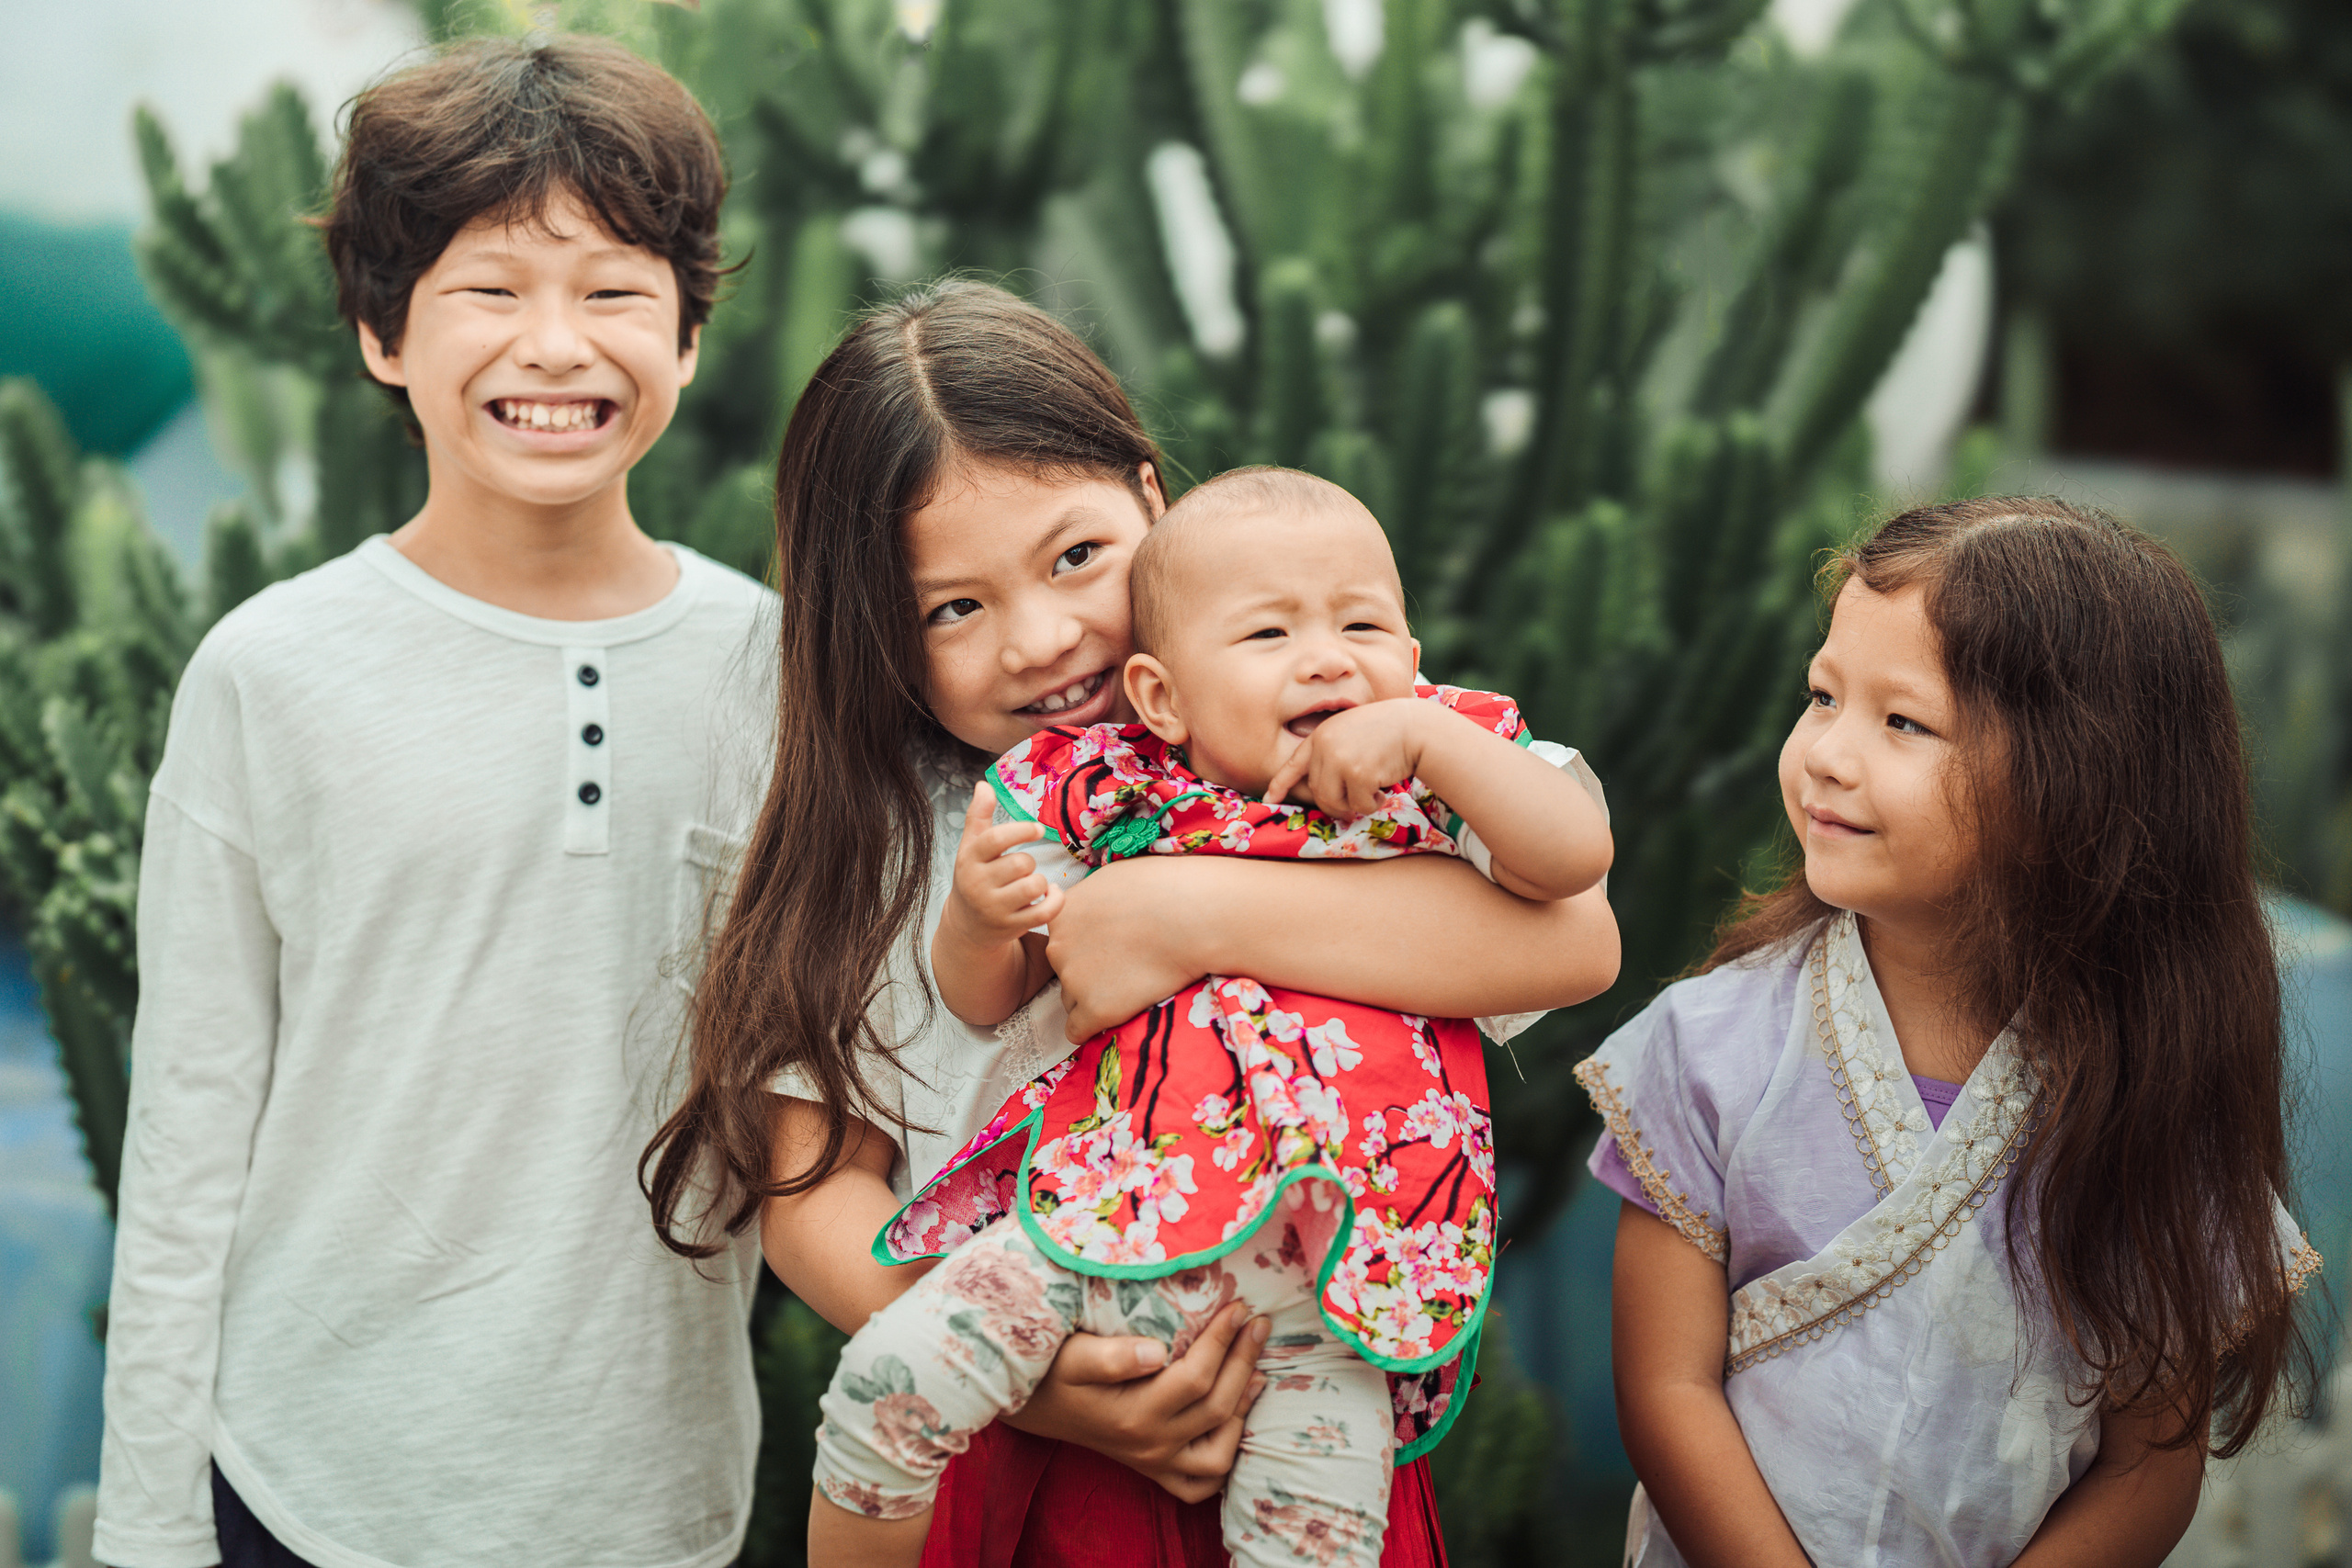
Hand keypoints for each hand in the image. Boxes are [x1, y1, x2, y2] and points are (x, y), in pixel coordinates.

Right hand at [941, 780, 1062, 945]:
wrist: (968, 926)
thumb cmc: (975, 876)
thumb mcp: (971, 847)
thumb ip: (978, 815)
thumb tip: (984, 785)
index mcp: (969, 860)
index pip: (994, 840)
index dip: (1020, 831)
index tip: (1037, 829)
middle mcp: (978, 885)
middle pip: (1021, 863)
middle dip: (1029, 862)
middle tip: (1023, 868)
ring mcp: (995, 908)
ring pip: (1034, 885)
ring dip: (1041, 881)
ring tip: (1032, 882)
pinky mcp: (1012, 926)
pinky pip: (1045, 912)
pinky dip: (1055, 900)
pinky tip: (1051, 894)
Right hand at [1001, 1306, 1271, 1501]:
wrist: (1031, 1404)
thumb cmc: (1052, 1371)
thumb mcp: (1072, 1356)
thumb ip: (1111, 1355)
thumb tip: (1158, 1351)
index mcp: (1133, 1415)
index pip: (1196, 1377)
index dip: (1223, 1340)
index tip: (1239, 1306)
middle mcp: (1149, 1445)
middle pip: (1217, 1407)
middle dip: (1244, 1360)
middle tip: (1259, 1324)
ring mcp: (1154, 1462)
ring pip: (1219, 1453)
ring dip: (1244, 1409)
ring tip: (1258, 1369)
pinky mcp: (1154, 1469)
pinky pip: (1200, 1483)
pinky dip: (1225, 1455)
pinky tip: (1236, 1418)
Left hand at [1046, 858, 1208, 1039]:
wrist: (1192, 918)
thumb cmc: (1163, 889)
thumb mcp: (1111, 879)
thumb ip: (1088, 899)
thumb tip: (1071, 902)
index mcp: (1061, 915)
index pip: (1062, 942)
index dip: (1088, 947)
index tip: (1116, 945)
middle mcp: (1058, 947)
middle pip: (1064, 972)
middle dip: (1089, 973)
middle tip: (1127, 965)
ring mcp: (1074, 979)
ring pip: (1073, 1000)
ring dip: (1095, 998)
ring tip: (1133, 984)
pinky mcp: (1094, 1009)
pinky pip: (1077, 1031)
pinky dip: (1093, 1028)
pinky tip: (1117, 1015)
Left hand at [1262, 699, 1430, 815]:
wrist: (1416, 727)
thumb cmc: (1389, 733)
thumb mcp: (1352, 734)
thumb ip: (1334, 755)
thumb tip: (1325, 795)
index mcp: (1321, 735)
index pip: (1294, 763)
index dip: (1280, 784)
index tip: (1270, 800)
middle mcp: (1325, 746)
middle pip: (1318, 792)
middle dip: (1337, 804)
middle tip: (1355, 806)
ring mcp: (1339, 759)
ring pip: (1335, 802)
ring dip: (1356, 805)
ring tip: (1374, 791)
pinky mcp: (1357, 773)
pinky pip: (1358, 805)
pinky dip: (1373, 804)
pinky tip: (1384, 788)